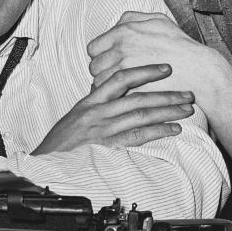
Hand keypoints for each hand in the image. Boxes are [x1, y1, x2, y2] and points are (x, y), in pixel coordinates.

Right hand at [32, 65, 194, 153]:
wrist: (44, 163)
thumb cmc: (60, 142)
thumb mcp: (77, 116)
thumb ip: (97, 104)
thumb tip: (118, 94)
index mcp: (90, 100)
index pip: (120, 78)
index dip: (145, 70)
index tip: (166, 67)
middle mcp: (97, 112)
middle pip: (137, 96)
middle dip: (165, 92)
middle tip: (187, 91)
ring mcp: (102, 129)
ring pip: (140, 114)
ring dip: (166, 110)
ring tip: (186, 108)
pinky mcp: (106, 147)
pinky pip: (136, 136)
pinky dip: (157, 131)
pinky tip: (173, 129)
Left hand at [86, 12, 226, 98]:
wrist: (199, 70)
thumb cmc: (180, 45)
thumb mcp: (158, 20)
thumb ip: (133, 18)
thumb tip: (117, 23)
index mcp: (124, 31)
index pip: (93, 48)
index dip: (100, 56)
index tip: (110, 62)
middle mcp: (121, 48)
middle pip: (94, 66)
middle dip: (102, 72)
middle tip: (115, 77)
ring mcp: (126, 69)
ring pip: (99, 82)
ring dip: (107, 86)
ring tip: (120, 88)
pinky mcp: (132, 88)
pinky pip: (112, 95)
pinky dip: (116, 97)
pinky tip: (126, 96)